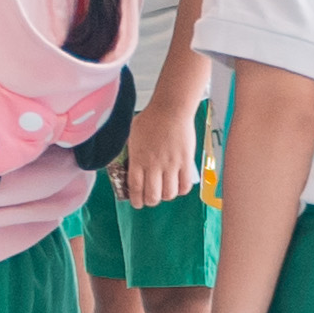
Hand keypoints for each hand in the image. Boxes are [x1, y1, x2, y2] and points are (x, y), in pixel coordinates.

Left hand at [119, 89, 204, 206]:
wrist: (171, 109)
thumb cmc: (151, 119)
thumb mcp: (131, 135)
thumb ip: (130, 152)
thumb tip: (127, 164)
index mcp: (138, 159)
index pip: (135, 187)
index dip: (136, 200)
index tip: (136, 203)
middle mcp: (154, 165)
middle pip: (153, 196)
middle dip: (150, 201)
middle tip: (151, 198)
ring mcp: (171, 164)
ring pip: (169, 194)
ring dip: (166, 196)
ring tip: (164, 191)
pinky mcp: (186, 162)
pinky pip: (185, 185)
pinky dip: (181, 190)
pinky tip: (177, 185)